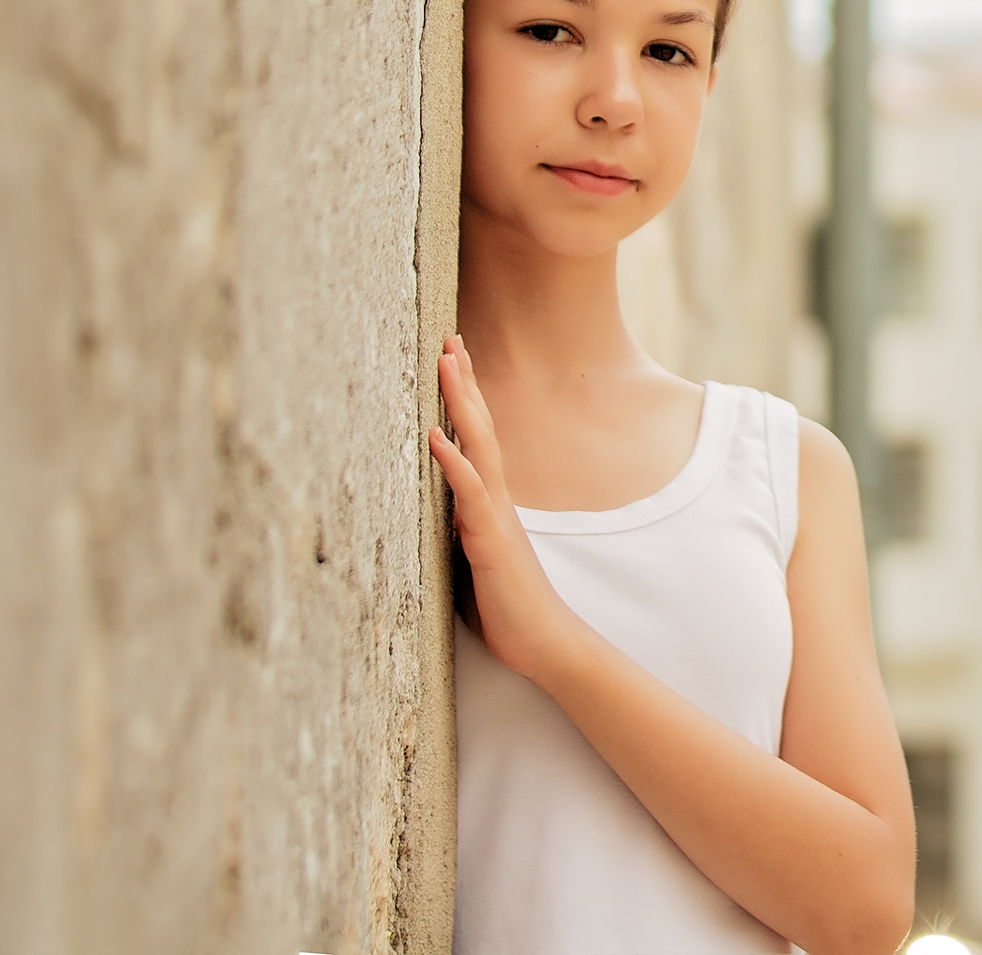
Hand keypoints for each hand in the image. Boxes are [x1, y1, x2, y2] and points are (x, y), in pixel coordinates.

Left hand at [429, 336, 580, 683]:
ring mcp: (495, 517)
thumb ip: (461, 532)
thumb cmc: (510, 608)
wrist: (547, 643)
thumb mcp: (476, 562)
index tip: (454, 358)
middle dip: (464, 383)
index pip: (478, 440)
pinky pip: (469, 494)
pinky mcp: (490, 540)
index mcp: (491, 504)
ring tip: (447, 363)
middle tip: (450, 339)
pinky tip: (435, 436)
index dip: (466, 399)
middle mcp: (497, 501)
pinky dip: (452, 462)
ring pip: (478, 447)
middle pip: (480, 428)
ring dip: (462, 403)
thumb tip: (439, 517)